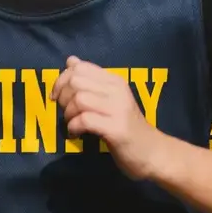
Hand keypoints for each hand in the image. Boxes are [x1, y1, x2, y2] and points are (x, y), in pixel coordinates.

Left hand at [51, 56, 167, 179]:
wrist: (153, 152)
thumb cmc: (127, 126)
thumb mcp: (110, 99)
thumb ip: (91, 81)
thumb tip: (71, 60)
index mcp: (114, 81)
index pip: (81, 67)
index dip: (62, 80)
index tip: (58, 96)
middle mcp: (117, 91)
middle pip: (76, 81)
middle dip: (63, 97)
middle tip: (66, 112)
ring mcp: (118, 109)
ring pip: (79, 99)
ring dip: (68, 113)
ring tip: (72, 123)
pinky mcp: (116, 129)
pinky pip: (85, 120)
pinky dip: (74, 127)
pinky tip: (76, 134)